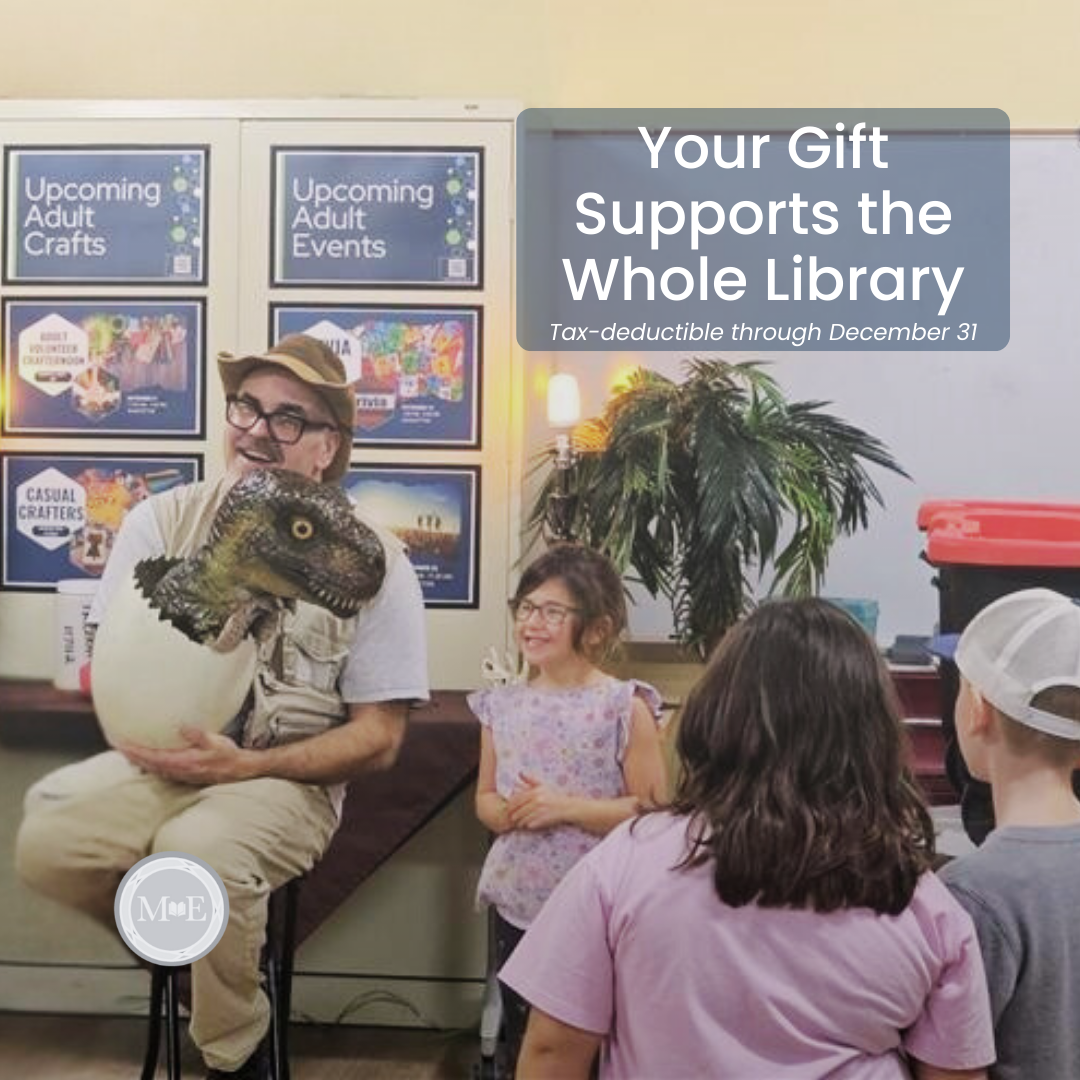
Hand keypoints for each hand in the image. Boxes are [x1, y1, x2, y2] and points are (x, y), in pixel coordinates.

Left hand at [119, 727, 256, 785]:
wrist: (240, 771)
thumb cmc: (229, 756)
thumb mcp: (216, 741)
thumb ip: (198, 735)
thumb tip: (181, 726)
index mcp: (184, 762)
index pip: (153, 757)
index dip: (136, 751)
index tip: (122, 744)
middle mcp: (179, 771)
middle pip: (148, 765)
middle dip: (132, 755)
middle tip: (117, 745)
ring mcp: (181, 775)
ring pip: (153, 769)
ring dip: (139, 761)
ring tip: (127, 752)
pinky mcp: (185, 776)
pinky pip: (161, 771)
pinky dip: (150, 765)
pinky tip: (147, 761)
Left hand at [506, 772, 574, 830]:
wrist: (567, 807)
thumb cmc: (554, 795)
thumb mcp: (542, 785)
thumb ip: (530, 780)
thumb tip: (519, 773)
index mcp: (535, 792)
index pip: (516, 800)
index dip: (510, 806)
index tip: (509, 809)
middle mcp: (537, 801)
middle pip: (518, 811)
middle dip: (513, 815)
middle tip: (512, 818)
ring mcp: (540, 811)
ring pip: (523, 819)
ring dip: (519, 822)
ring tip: (519, 822)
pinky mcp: (543, 820)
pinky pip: (529, 824)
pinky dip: (527, 825)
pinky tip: (527, 824)